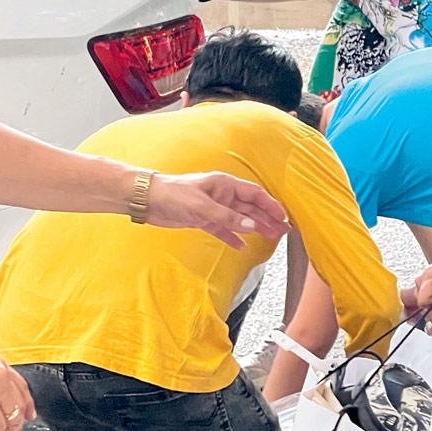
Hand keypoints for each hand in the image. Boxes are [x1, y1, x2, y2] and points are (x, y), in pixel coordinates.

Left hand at [146, 172, 289, 247]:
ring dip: (255, 227)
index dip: (270, 205)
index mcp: (225, 184)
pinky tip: (242, 245)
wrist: (148, 200)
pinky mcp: (203, 219)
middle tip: (283, 230)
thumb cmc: (172, 193)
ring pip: (240, 218)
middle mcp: (222, 195)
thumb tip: (251, 225)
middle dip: (267, 218)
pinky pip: (224, 229)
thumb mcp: (202, 206)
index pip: (255, 195)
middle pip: (251, 207)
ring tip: (270, 237)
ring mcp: (213, 207)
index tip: (283, 217)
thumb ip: (227, 217)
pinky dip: (233, 237)